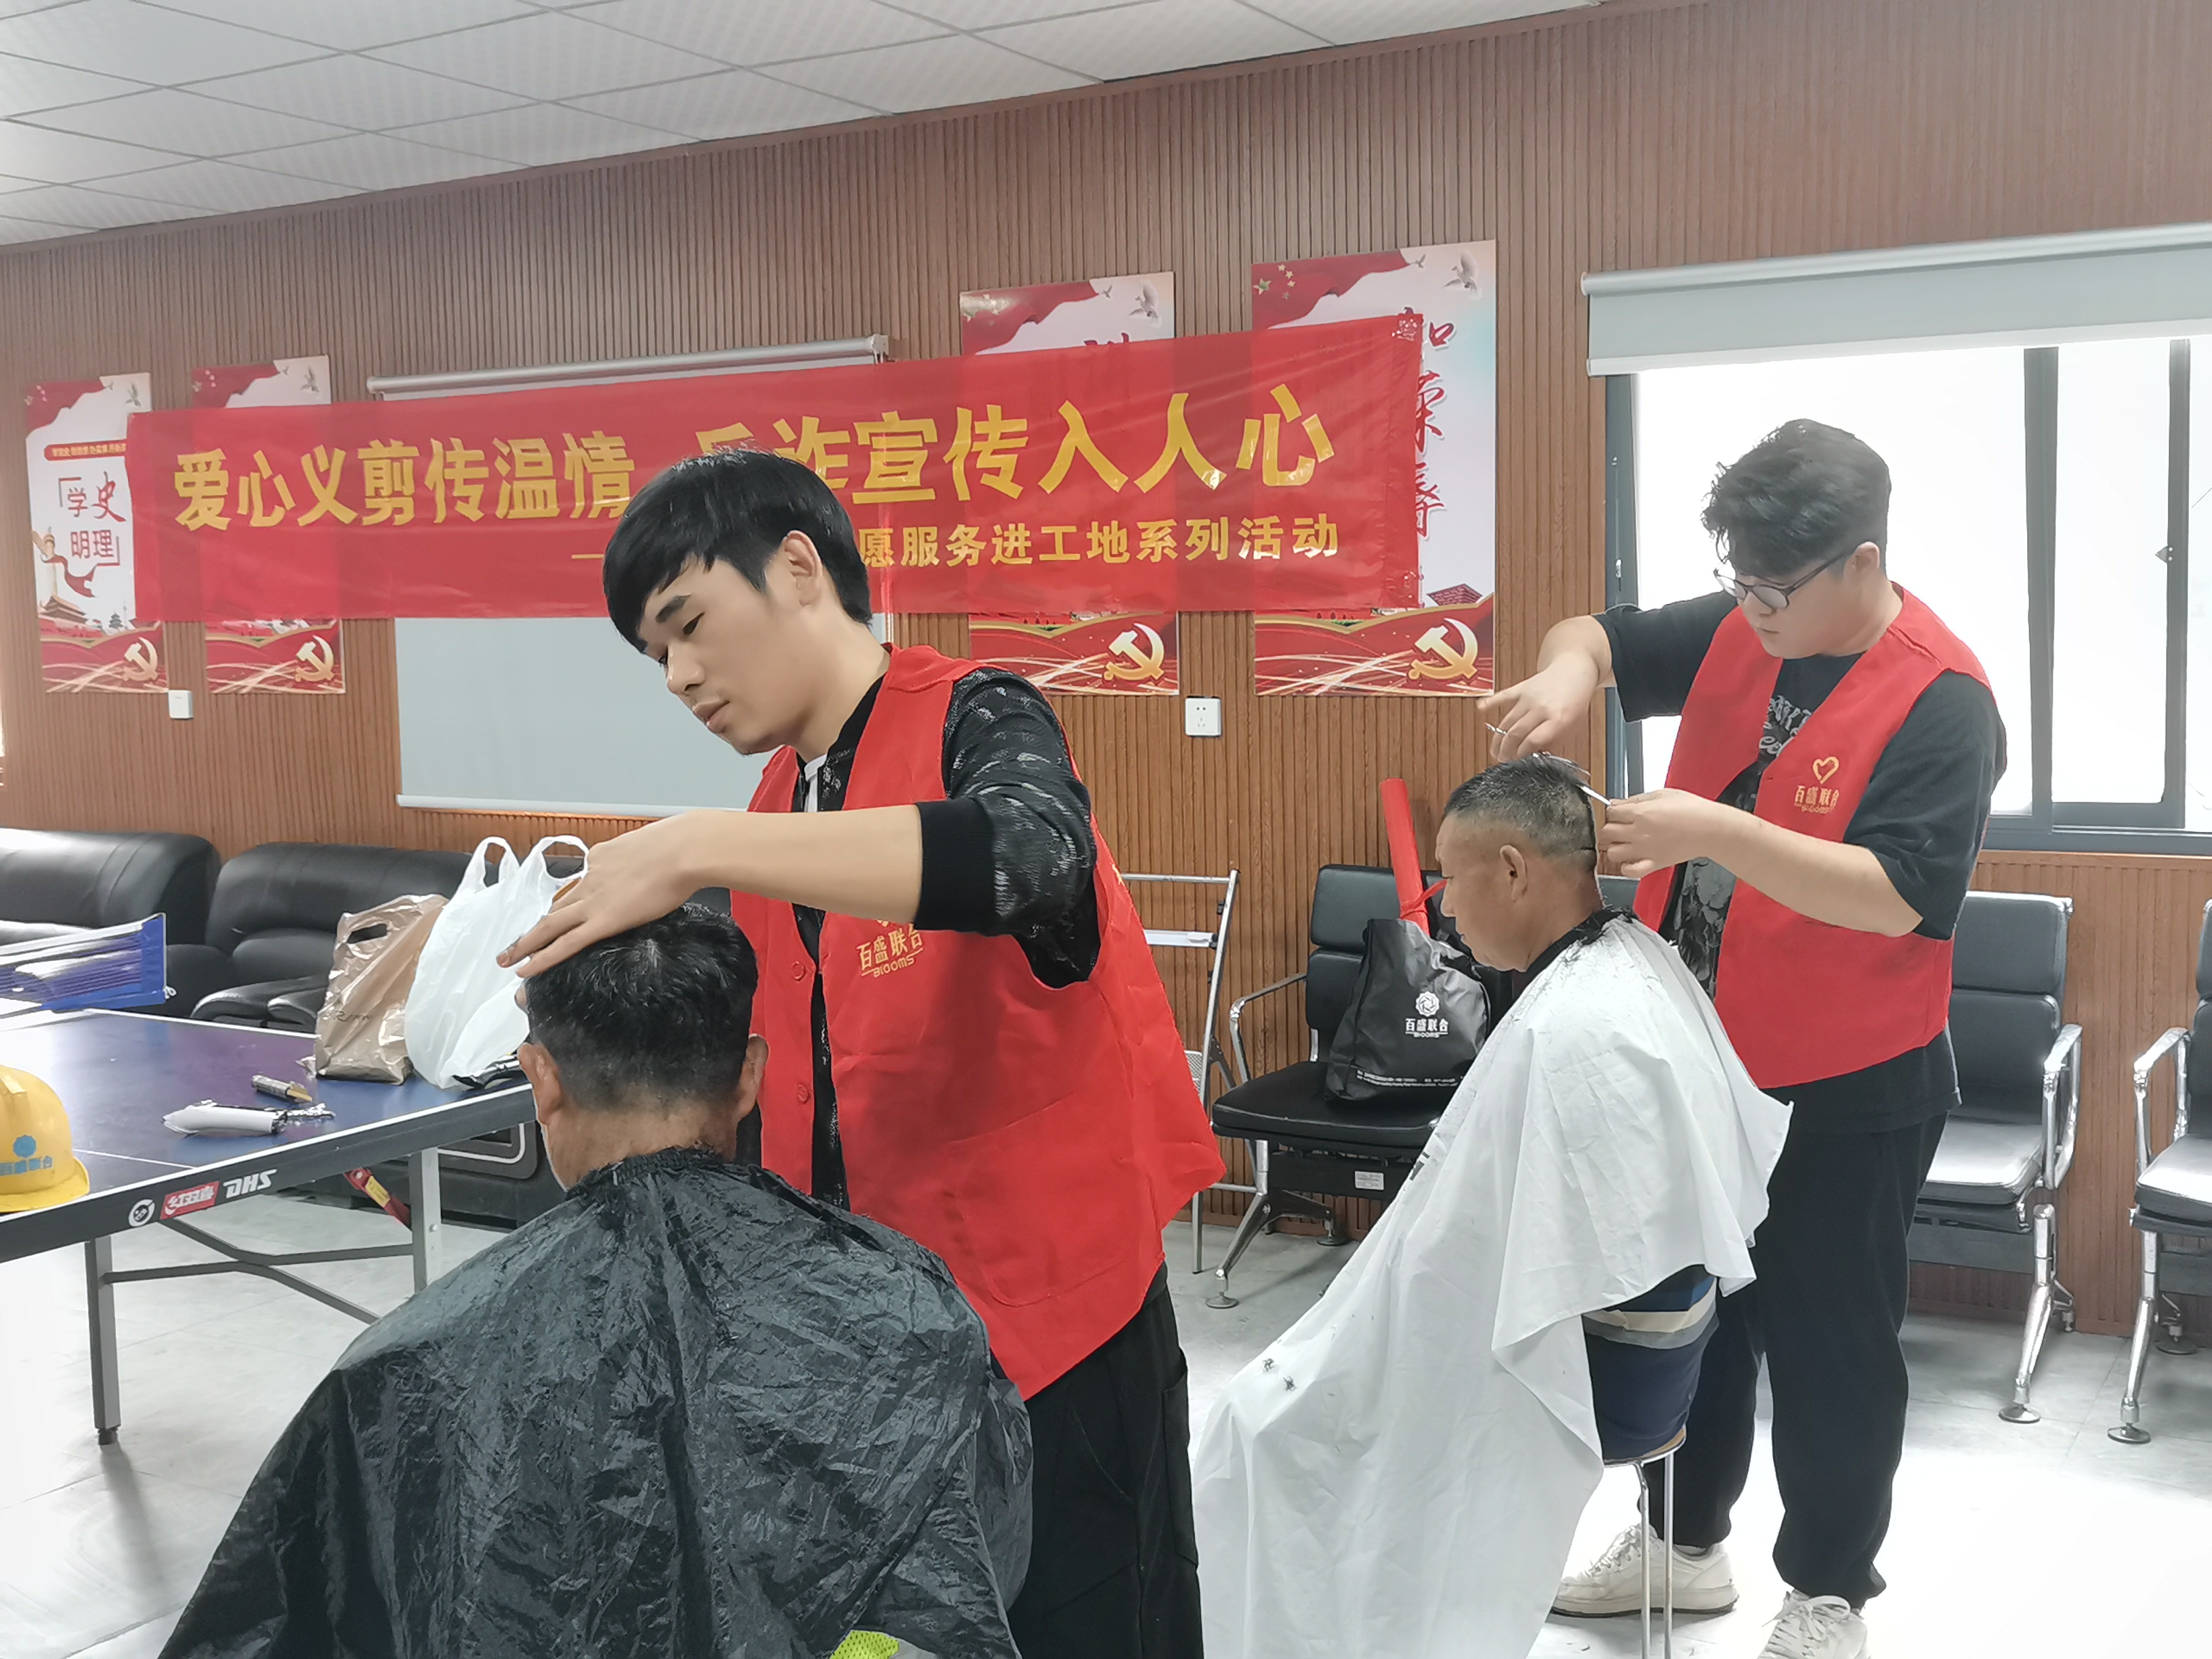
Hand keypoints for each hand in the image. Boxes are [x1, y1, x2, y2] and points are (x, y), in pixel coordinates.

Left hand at [498, 813, 714, 977]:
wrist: (684, 850)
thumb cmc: (682, 846)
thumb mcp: (653, 846)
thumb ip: (643, 860)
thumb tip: (651, 866)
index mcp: (601, 858)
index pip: (580, 882)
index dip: (569, 900)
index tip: (564, 912)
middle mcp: (590, 877)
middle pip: (555, 905)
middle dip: (534, 925)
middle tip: (513, 942)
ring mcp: (593, 899)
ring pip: (550, 924)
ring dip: (526, 942)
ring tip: (508, 958)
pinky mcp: (603, 920)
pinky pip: (565, 943)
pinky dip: (542, 956)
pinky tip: (527, 968)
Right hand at [1479, 658, 1597, 759]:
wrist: (1574, 670)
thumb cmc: (1575, 699)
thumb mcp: (1574, 724)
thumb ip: (1556, 739)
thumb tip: (1537, 753)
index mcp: (1558, 718)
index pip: (1533, 740)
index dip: (1522, 753)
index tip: (1518, 760)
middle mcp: (1541, 708)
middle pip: (1517, 733)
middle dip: (1507, 750)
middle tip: (1502, 759)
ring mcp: (1529, 697)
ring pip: (1508, 721)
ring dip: (1499, 738)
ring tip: (1495, 750)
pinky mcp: (1522, 688)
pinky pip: (1504, 696)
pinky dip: (1491, 702)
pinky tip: (1481, 709)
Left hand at [1596, 789, 1738, 878]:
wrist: (1711, 829)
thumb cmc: (1692, 810)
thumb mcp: (1662, 794)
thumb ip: (1637, 799)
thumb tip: (1617, 803)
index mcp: (1641, 813)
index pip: (1610, 813)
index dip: (1612, 812)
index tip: (1617, 813)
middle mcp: (1639, 833)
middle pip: (1606, 833)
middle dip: (1609, 829)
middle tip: (1618, 827)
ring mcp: (1644, 850)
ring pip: (1612, 853)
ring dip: (1614, 847)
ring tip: (1624, 843)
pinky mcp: (1653, 864)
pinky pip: (1629, 871)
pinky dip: (1625, 867)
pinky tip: (1631, 859)